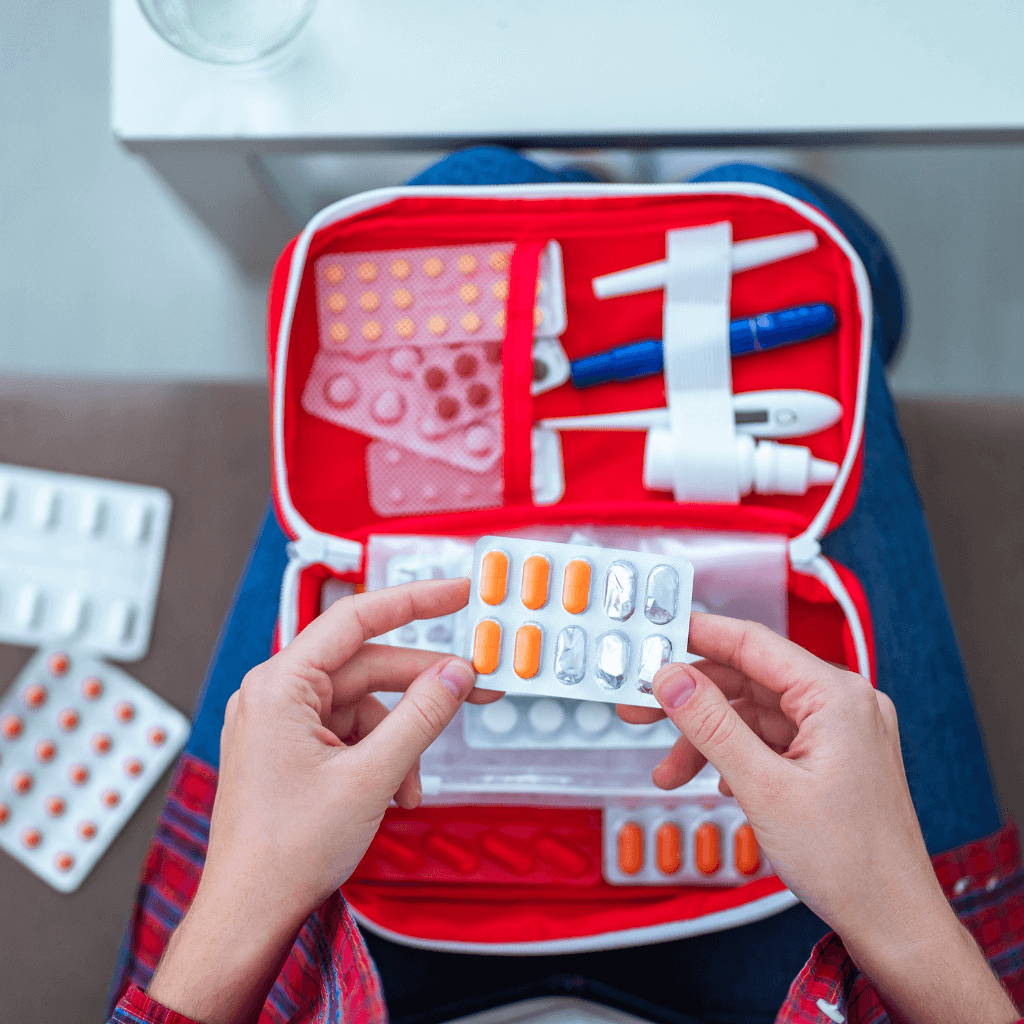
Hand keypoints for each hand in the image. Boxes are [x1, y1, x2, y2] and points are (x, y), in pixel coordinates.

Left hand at [149, 578, 497, 1023]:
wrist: (249, 914)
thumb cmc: (284, 853)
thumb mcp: (371, 777)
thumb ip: (421, 716)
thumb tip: (455, 673)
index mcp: (279, 685)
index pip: (356, 618)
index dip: (415, 601)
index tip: (457, 592)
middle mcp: (275, 694)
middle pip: (366, 667)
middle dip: (420, 688)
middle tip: (473, 687)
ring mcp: (280, 722)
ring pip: (363, 704)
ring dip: (399, 740)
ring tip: (410, 786)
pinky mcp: (290, 747)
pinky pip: (349, 731)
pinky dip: (380, 755)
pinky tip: (393, 791)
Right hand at [642, 612, 1015, 1023]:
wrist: (895, 925)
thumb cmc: (851, 864)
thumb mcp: (764, 788)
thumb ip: (711, 725)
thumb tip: (671, 678)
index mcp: (836, 696)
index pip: (751, 643)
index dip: (695, 636)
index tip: (652, 635)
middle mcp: (842, 704)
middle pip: (747, 679)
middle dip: (690, 699)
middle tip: (640, 709)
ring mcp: (839, 731)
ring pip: (752, 714)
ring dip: (707, 738)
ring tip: (669, 772)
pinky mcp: (831, 758)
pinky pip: (769, 740)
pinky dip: (735, 755)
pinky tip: (714, 781)